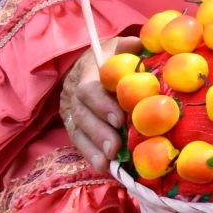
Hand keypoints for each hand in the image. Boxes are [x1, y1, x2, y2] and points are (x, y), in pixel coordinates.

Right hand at [60, 36, 143, 171]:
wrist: (86, 61)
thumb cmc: (111, 55)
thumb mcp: (119, 45)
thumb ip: (130, 47)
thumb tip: (143, 46)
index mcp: (87, 70)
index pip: (89, 89)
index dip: (102, 104)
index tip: (119, 119)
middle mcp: (74, 91)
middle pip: (82, 114)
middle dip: (99, 132)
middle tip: (115, 148)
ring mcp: (70, 109)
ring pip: (77, 130)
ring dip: (93, 148)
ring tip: (108, 162)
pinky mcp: (71, 123)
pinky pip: (77, 140)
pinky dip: (89, 154)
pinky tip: (103, 167)